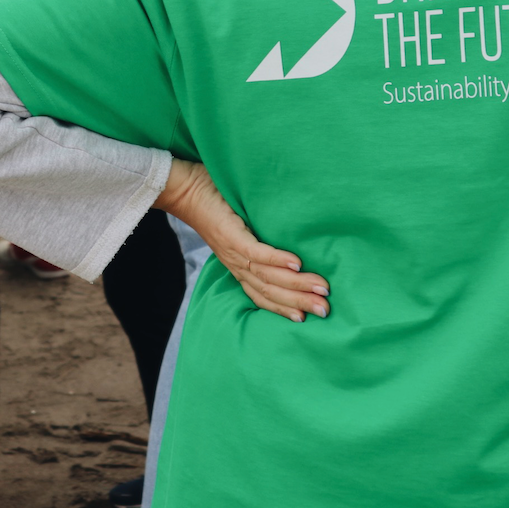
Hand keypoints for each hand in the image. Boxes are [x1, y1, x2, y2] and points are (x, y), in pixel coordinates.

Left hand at [155, 159, 330, 322]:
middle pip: (270, 291)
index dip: (284, 308)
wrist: (183, 189)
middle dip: (299, 302)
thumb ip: (258, 237)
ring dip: (296, 285)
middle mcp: (236, 264)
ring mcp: (233, 251)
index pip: (262, 294)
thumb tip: (290, 238)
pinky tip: (297, 263)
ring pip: (267, 276)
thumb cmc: (214, 204)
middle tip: (325, 310)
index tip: (307, 318)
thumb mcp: (238, 228)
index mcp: (238, 265)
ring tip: (321, 288)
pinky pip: (256, 253)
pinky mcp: (230, 235)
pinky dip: (277, 260)